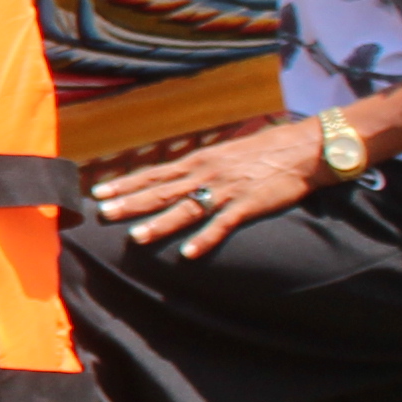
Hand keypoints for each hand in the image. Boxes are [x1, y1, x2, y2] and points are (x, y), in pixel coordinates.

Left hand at [86, 114, 330, 259]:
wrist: (303, 148)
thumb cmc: (263, 151)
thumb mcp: (223, 154)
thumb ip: (197, 167)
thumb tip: (173, 177)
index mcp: (198, 161)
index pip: (153, 173)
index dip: (125, 183)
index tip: (98, 191)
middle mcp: (205, 174)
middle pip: (161, 190)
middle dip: (130, 202)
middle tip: (102, 213)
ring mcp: (226, 190)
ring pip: (186, 208)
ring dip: (160, 223)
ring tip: (136, 236)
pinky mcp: (248, 205)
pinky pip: (222, 225)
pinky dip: (205, 239)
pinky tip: (188, 253)